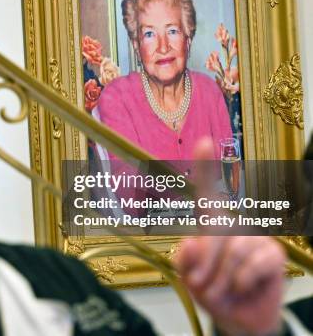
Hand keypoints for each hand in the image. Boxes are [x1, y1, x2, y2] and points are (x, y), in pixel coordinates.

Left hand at [178, 138, 285, 334]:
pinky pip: (252, 264)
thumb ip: (184, 260)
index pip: (207, 192)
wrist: (237, 319)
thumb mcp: (189, 277)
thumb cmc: (212, 291)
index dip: (206, 166)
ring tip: (224, 289)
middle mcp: (235, 226)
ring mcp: (257, 239)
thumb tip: (189, 241)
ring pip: (233, 250)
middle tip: (203, 283)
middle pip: (214, 233)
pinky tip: (243, 288)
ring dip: (222, 278)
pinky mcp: (274, 255)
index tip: (205, 141)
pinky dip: (241, 282)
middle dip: (204, 264)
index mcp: (212, 225)